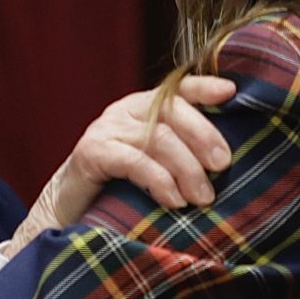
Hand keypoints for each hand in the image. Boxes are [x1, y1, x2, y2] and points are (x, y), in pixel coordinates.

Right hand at [13, 75, 235, 250]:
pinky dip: (160, 181)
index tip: (230, 92)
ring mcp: (106, 129)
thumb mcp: (155, 166)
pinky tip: (174, 200)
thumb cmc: (119, 190)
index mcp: (143, 108)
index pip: (177, 88)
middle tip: (223, 166)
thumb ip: (181, 155)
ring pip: (159, 137)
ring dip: (187, 168)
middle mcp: (125, 111)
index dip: (203, 87)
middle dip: (204, 136)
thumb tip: (224, 164)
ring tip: (202, 197)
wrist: (69, 211)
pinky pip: (135, 160)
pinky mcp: (92, 152)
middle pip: (173, 110)